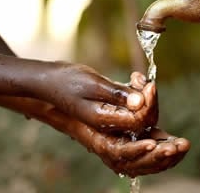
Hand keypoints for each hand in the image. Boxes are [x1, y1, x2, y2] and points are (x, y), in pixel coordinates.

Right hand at [0, 95, 188, 177]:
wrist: (50, 85)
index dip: (144, 129)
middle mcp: (104, 137)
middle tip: (182, 145)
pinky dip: (155, 141)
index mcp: (97, 128)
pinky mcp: (117, 128)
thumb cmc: (68, 81)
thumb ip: (117, 93)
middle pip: (136, 154)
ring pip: (139, 152)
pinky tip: (170, 139)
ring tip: (182, 146)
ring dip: (161, 150)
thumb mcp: (92, 83)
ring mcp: (111, 135)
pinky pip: (138, 141)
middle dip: (161, 151)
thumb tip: (142, 100)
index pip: (127, 136)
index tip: (156, 120)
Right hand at [41, 64, 157, 132]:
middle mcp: (109, 123)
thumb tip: (141, 101)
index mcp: (104, 120)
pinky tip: (133, 78)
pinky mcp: (112, 108)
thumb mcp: (93, 84)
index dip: (149, 103)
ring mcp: (111, 117)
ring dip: (144, 94)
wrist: (48, 81)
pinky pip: (132, 105)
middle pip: (143, 120)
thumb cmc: (66, 80)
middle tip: (145, 80)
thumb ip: (117, 94)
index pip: (139, 120)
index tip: (149, 85)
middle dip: (150, 100)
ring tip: (137, 77)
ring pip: (140, 112)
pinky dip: (137, 92)